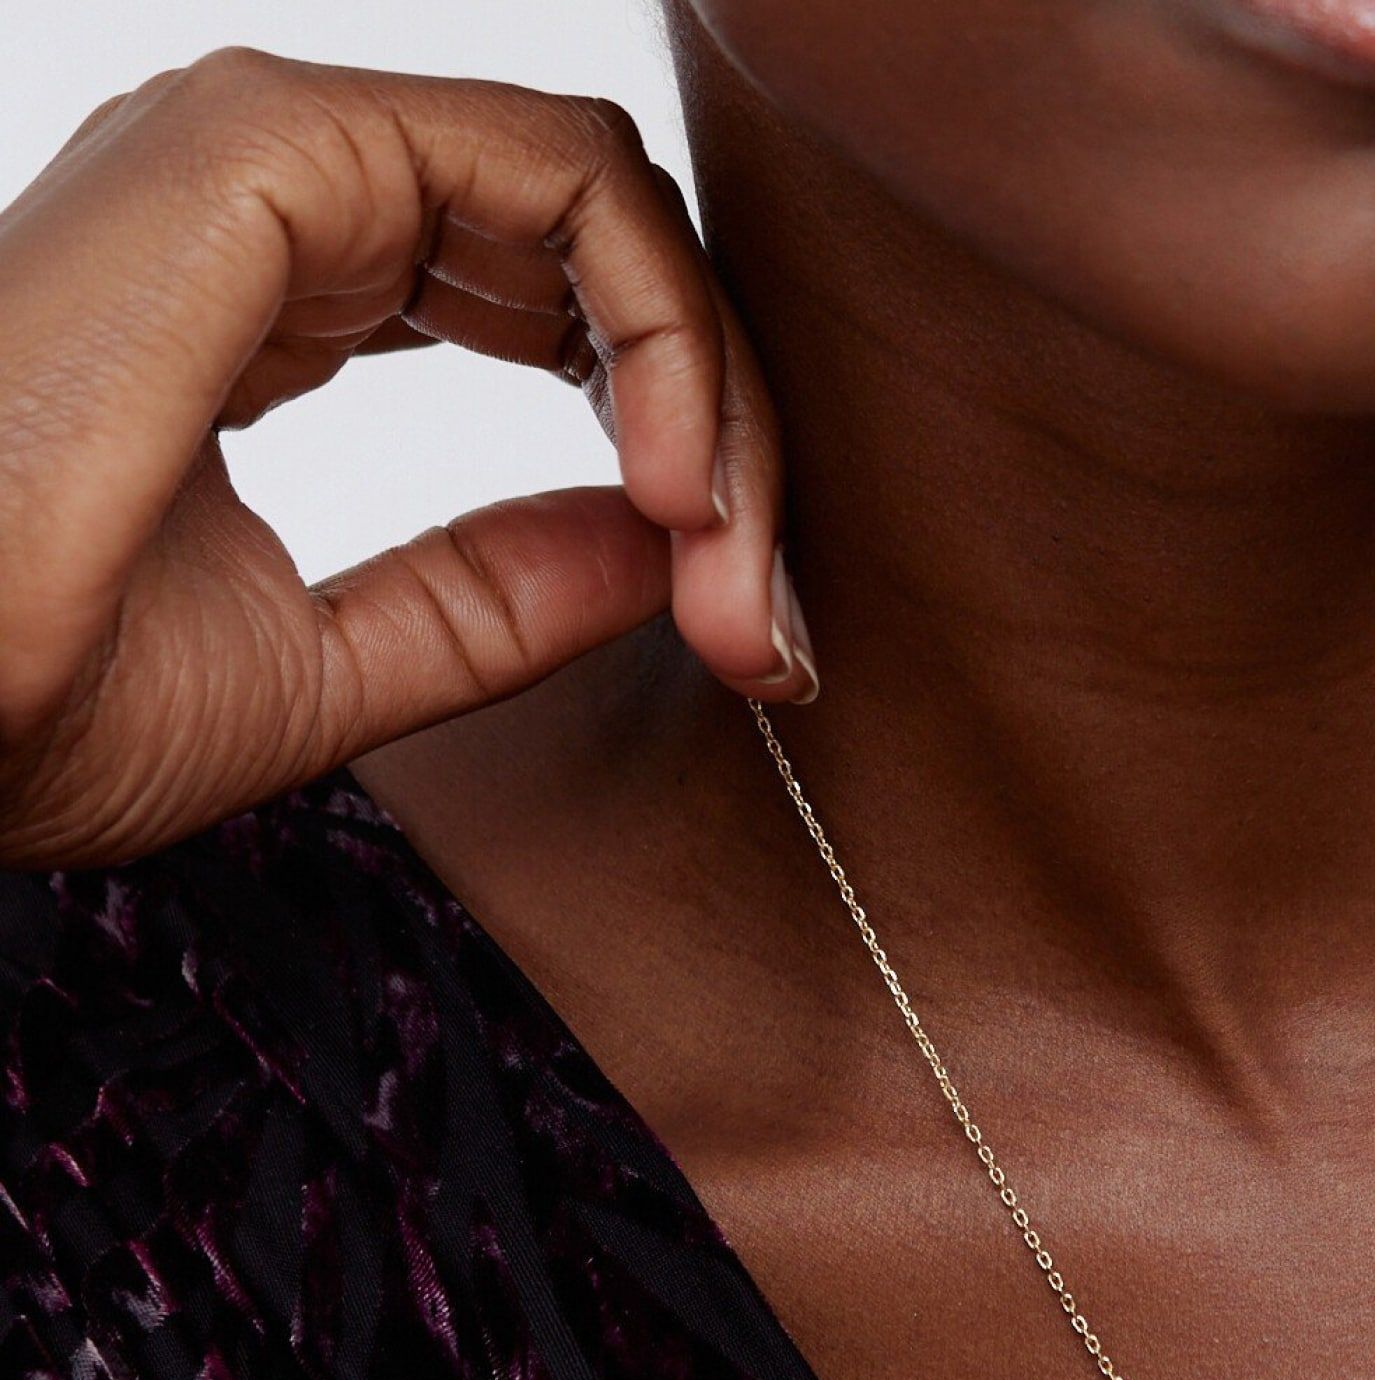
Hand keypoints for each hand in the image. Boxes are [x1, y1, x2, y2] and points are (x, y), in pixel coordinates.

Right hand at [0, 47, 810, 869]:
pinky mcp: (271, 146)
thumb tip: (664, 545)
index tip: (739, 634)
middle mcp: (291, 213)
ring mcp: (279, 163)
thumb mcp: (345, 665)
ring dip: (716, 399)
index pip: (554, 319)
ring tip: (731, 571)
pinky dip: (663, 328)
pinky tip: (674, 484)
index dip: (683, 467)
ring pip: (611, 216)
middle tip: (765, 624)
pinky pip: (566, 180)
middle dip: (730, 447)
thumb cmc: (46, 700)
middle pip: (608, 271)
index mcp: (288, 304)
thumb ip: (500, 593)